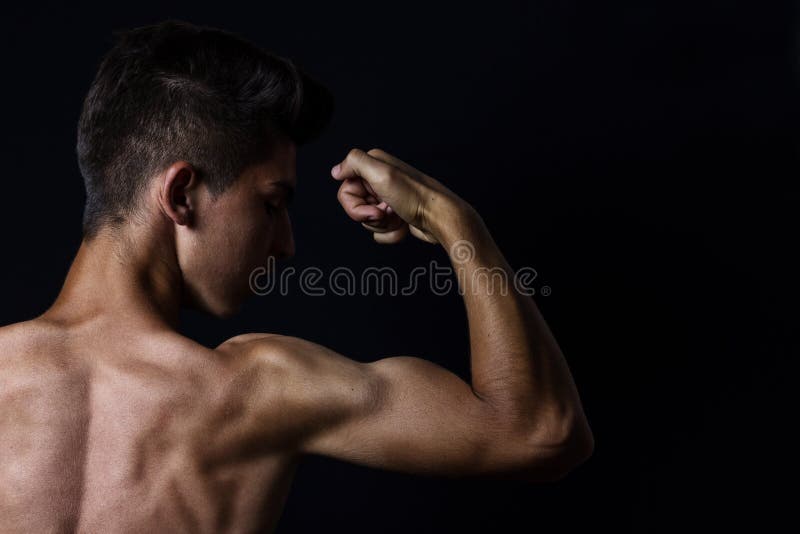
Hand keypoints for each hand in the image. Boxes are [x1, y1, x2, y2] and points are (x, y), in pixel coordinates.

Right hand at [331, 148, 471, 243]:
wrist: (440, 219)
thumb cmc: (415, 197)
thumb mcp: (382, 173)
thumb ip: (354, 162)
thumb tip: (335, 170)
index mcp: (373, 166)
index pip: (345, 190)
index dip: (355, 205)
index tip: (374, 207)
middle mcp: (379, 180)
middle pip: (354, 206)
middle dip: (369, 216)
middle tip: (387, 213)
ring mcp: (387, 200)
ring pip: (366, 221)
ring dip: (382, 225)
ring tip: (398, 218)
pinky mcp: (395, 216)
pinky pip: (379, 231)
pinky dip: (390, 233)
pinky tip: (403, 226)